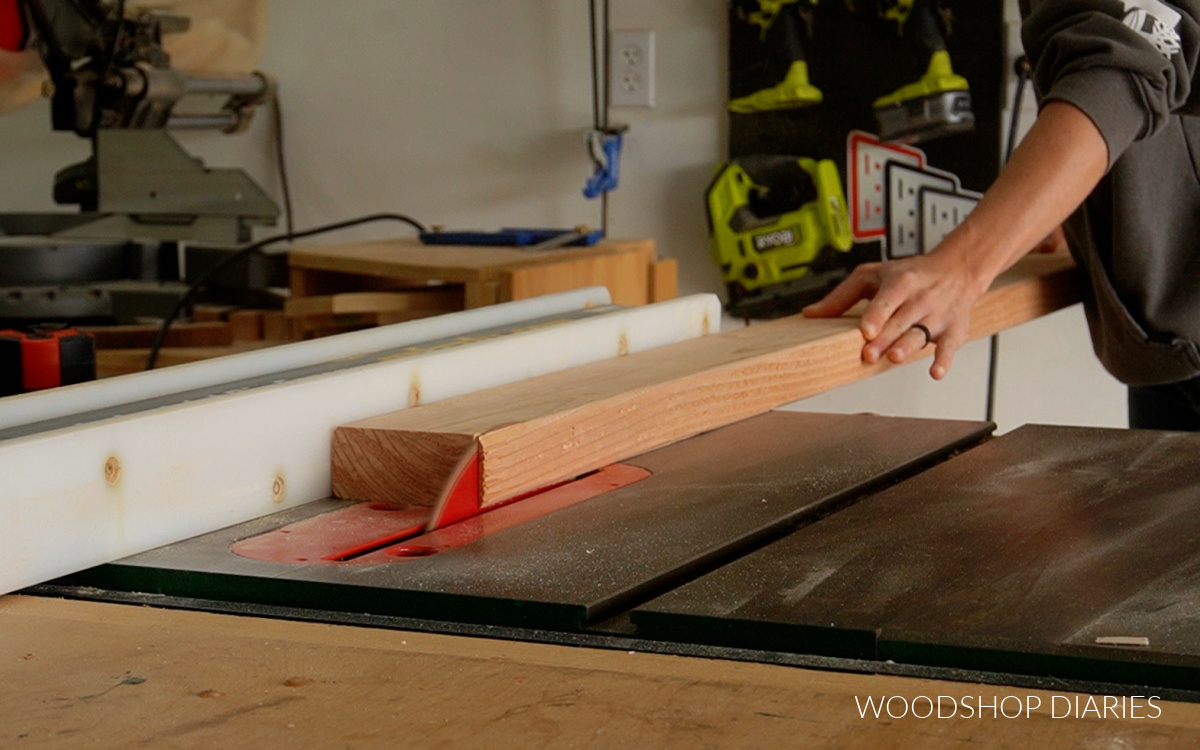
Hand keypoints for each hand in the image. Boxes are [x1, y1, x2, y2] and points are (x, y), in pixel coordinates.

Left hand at [802, 251, 987, 379]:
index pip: (886, 300)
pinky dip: (944, 360)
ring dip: (908, 347)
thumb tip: (811, 313)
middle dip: (884, 339)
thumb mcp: (873, 276)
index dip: (876, 315)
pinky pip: (949, 347)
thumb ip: (842, 296)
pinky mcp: (952, 331)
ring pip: (920, 334)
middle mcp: (920, 299)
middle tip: (869, 354)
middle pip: (900, 322)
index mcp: (900, 283)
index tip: (866, 330)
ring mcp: (937, 316)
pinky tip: (935, 372)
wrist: (957, 270)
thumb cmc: (911, 275)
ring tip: (895, 357)